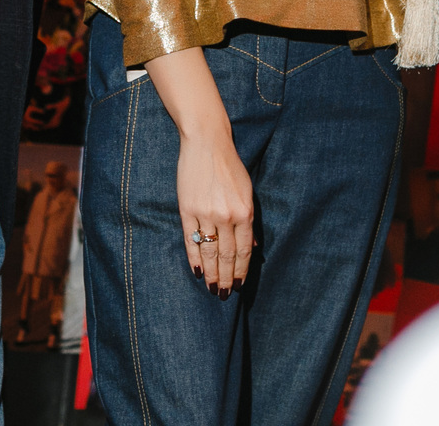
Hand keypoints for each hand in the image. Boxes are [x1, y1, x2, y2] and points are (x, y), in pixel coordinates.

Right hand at [176, 122, 254, 293]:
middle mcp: (227, 216)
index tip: (239, 286)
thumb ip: (249, 221)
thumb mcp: (247, 191)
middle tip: (224, 295)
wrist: (207, 143)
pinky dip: (194, 258)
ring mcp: (206, 213)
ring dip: (211, 274)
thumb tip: (251, 247)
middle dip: (226, 279)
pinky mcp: (187, 210)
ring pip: (209, 252)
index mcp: (245, 212)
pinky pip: (191, 240)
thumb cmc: (230, 167)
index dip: (241, 272)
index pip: (243, 251)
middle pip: (227, 256)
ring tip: (212, 288)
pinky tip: (197, 271)